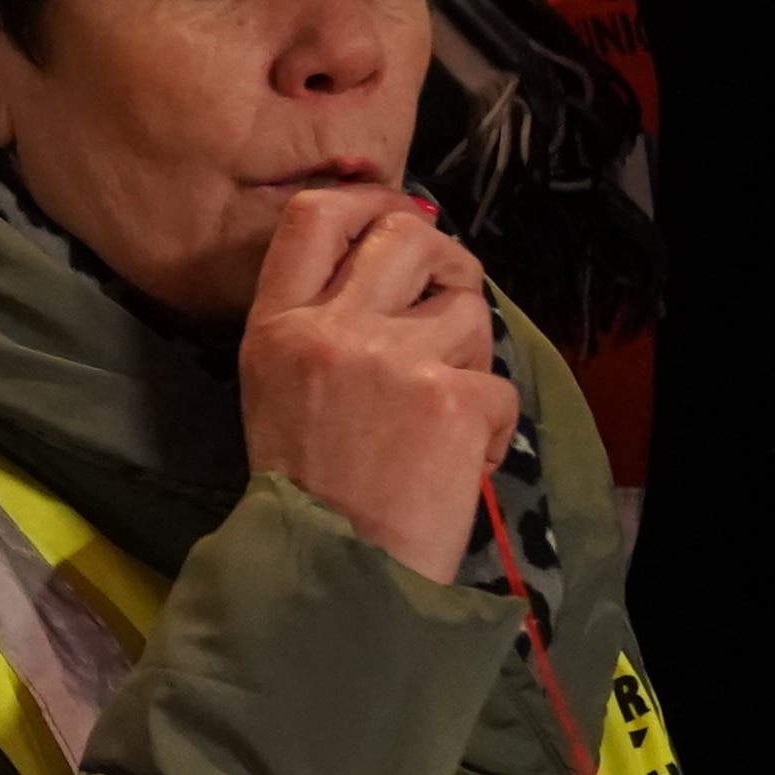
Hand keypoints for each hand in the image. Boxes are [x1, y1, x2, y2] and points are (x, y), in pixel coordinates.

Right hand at [235, 186, 516, 579]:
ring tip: (444, 411)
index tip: (396, 215)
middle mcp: (331, 328)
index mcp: (276, 326)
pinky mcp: (452, 398)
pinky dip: (491, 425)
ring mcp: (394, 359)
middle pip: (405, 234)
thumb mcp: (277, 390)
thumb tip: (388, 267)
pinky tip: (458, 461)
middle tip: (450, 299)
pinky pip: (498, 383)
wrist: (336, 574)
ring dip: (470, 353)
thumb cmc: (308, 493)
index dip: (368, 200)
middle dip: (444, 258)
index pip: (314, 216)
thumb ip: (317, 324)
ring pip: (467, 309)